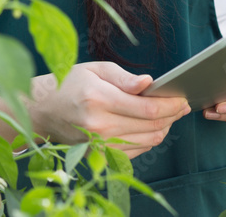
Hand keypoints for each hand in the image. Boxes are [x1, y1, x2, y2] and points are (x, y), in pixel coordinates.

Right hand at [0, 62, 190, 158]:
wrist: (42, 111)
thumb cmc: (68, 84)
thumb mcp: (94, 70)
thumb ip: (123, 77)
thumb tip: (149, 83)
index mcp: (99, 99)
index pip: (147, 108)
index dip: (170, 104)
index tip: (183, 97)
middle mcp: (100, 126)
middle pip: (151, 125)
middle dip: (172, 115)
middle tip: (182, 104)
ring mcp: (99, 144)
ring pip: (148, 140)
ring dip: (164, 127)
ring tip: (170, 114)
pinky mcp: (100, 155)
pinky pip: (136, 150)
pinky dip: (149, 139)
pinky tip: (152, 126)